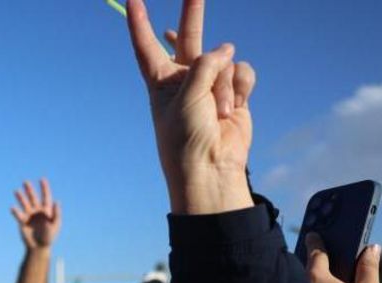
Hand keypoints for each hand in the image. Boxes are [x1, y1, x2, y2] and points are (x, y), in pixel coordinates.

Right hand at [11, 178, 60, 250]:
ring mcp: (29, 216)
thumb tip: (57, 201)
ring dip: (21, 198)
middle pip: (33, 198)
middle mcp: (37, 211)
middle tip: (26, 182)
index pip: (46, 196)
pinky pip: (18, 215)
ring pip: (24, 204)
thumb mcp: (55, 225)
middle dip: (29, 190)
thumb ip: (56, 213)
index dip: (44, 188)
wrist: (39, 247)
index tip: (42, 179)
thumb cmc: (49, 237)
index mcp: (46, 210)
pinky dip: (15, 211)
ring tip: (16, 191)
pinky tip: (13, 208)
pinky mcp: (22, 222)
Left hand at [126, 0, 254, 214]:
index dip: (139, 24)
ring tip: (218, 112)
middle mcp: (184, 80)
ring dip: (225, 86)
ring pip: (224, 61)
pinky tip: (234, 108)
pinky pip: (242, 73)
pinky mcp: (234, 93)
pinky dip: (241, 88)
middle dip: (193, 12)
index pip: (146, 47)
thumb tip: (227, 48)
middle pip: (188, 37)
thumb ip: (203, 65)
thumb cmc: (186, 138)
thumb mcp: (185, 97)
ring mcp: (210, 85)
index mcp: (160, 82)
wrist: (210, 169)